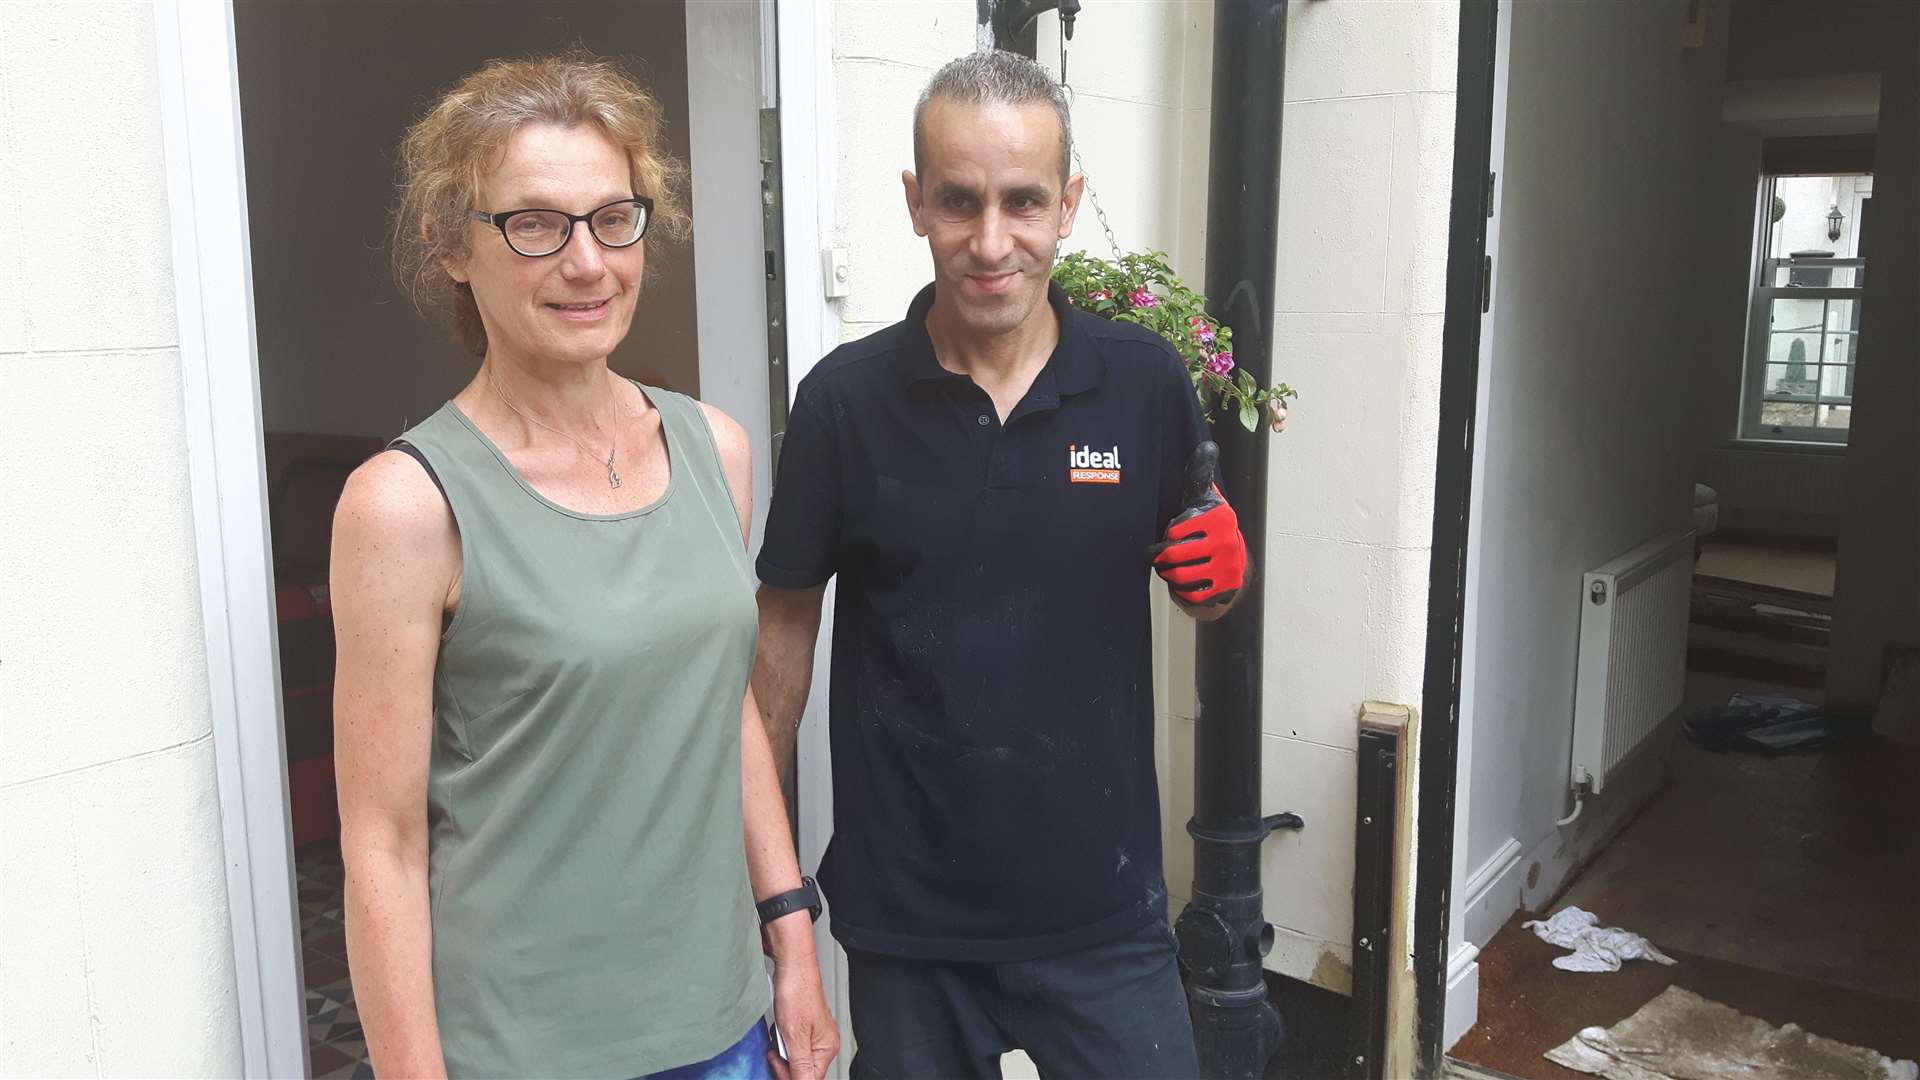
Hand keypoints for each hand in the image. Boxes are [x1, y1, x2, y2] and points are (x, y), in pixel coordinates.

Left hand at [767, 949, 838, 1079]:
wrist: (792, 966)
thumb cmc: (797, 992)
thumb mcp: (795, 1036)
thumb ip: (800, 1067)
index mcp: (827, 1048)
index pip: (809, 1079)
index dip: (788, 1076)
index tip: (775, 1065)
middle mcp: (824, 1042)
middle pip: (803, 1070)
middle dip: (785, 1064)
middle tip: (775, 1051)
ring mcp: (815, 1034)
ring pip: (796, 1057)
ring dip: (783, 1052)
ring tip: (778, 1036)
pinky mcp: (805, 1026)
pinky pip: (793, 1044)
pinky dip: (783, 1041)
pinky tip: (780, 1030)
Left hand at [1147, 442, 1246, 607]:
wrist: (1233, 559)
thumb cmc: (1209, 525)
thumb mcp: (1205, 498)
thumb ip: (1200, 474)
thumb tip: (1208, 446)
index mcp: (1220, 518)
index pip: (1175, 531)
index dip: (1168, 534)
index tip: (1172, 533)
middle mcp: (1227, 542)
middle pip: (1176, 555)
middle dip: (1162, 557)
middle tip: (1160, 555)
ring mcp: (1228, 567)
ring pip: (1180, 575)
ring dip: (1169, 573)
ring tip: (1170, 566)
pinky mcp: (1226, 588)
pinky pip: (1192, 593)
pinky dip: (1183, 589)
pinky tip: (1185, 580)